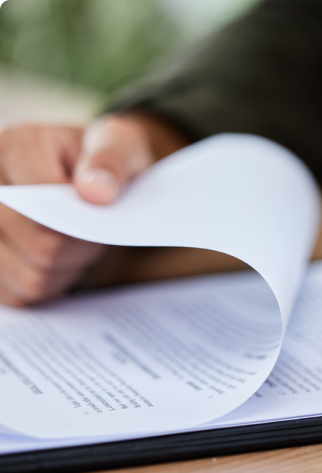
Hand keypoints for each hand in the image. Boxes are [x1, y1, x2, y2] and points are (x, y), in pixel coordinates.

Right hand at [0, 113, 187, 305]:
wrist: (91, 180)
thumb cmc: (105, 161)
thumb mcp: (122, 146)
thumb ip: (113, 160)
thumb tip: (95, 192)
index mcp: (14, 145)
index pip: (44, 204)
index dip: (83, 220)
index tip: (102, 211)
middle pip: (40, 245)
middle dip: (81, 248)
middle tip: (96, 233)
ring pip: (30, 275)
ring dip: (67, 269)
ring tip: (78, 243)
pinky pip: (20, 293)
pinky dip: (50, 284)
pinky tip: (60, 259)